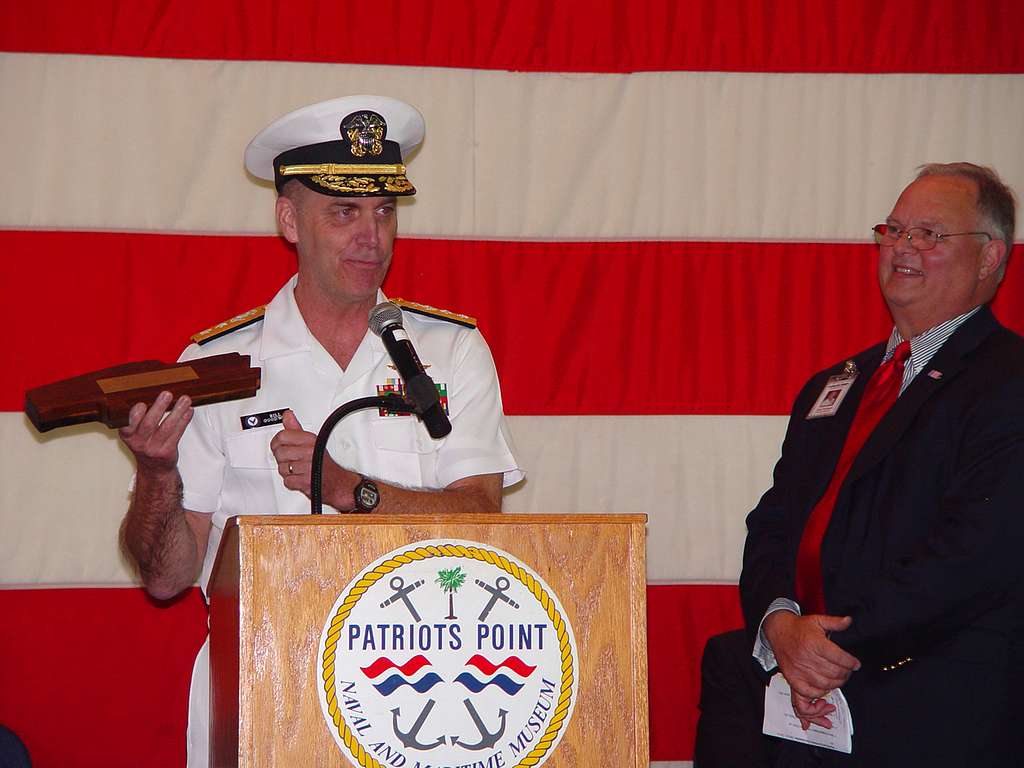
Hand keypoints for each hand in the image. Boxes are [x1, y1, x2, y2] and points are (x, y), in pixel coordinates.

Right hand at [119, 391, 192, 472]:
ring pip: (166, 428)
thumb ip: (140, 416)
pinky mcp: (167, 452)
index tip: (141, 403)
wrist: (154, 468)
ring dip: (177, 412)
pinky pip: (178, 434)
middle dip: (159, 408)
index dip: (135, 415)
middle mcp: (138, 443)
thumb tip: (153, 389)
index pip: (128, 424)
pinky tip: (189, 411)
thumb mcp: (135, 432)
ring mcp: (153, 449)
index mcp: (127, 435)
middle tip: (167, 394)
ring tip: (185, 399)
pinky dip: (184, 421)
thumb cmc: (145, 442)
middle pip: (149, 424)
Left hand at [270, 411, 355, 506]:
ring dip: (286, 471)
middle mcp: (309, 452)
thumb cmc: (323, 462)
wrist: (336, 481)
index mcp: (310, 440)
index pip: (282, 436)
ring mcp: (307, 467)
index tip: (278, 444)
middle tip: (289, 459)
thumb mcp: (311, 441)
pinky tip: (298, 477)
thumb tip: (287, 415)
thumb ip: (296, 429)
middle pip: (280, 453)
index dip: (276, 442)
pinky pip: (287, 481)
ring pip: (282, 468)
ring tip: (295, 468)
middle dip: (282, 458)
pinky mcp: (306, 481)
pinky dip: (291, 482)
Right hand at [763, 611, 860, 728]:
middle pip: (834, 673)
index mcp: (815, 643)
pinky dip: (819, 694)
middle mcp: (806, 658)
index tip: (856, 664)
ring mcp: (798, 670)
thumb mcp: (818, 620)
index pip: (839, 658)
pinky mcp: (792, 678)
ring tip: (839, 679)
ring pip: (825, 685)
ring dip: (836, 684)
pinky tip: (825, 690)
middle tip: (848, 671)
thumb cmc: (799, 627)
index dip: (851, 663)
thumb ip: (835, 622)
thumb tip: (849, 621)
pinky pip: (808, 694)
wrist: (778, 631)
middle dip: (846, 674)